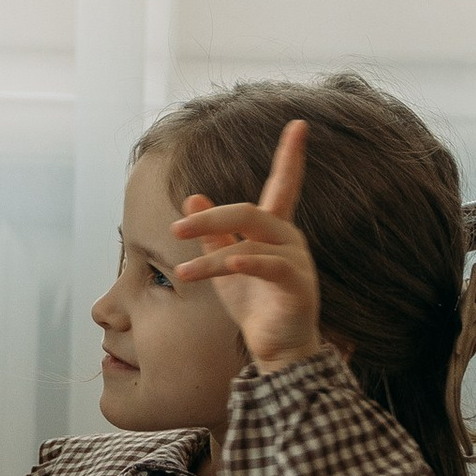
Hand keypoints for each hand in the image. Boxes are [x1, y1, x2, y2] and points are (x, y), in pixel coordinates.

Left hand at [168, 118, 324, 368]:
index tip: (299, 124)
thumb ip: (212, 234)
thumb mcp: (224, 265)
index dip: (291, 156)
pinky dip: (246, 262)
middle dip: (211, 218)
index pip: (284, 184)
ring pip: (252, 239)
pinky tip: (228, 264)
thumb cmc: (254, 306)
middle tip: (176, 229)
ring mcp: (297, 261)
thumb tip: (192, 198)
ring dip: (211, 255)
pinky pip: (271, 265)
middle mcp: (289, 239)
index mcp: (274, 229)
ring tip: (182, 274)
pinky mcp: (298, 286)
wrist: (278, 350)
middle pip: (250, 211)